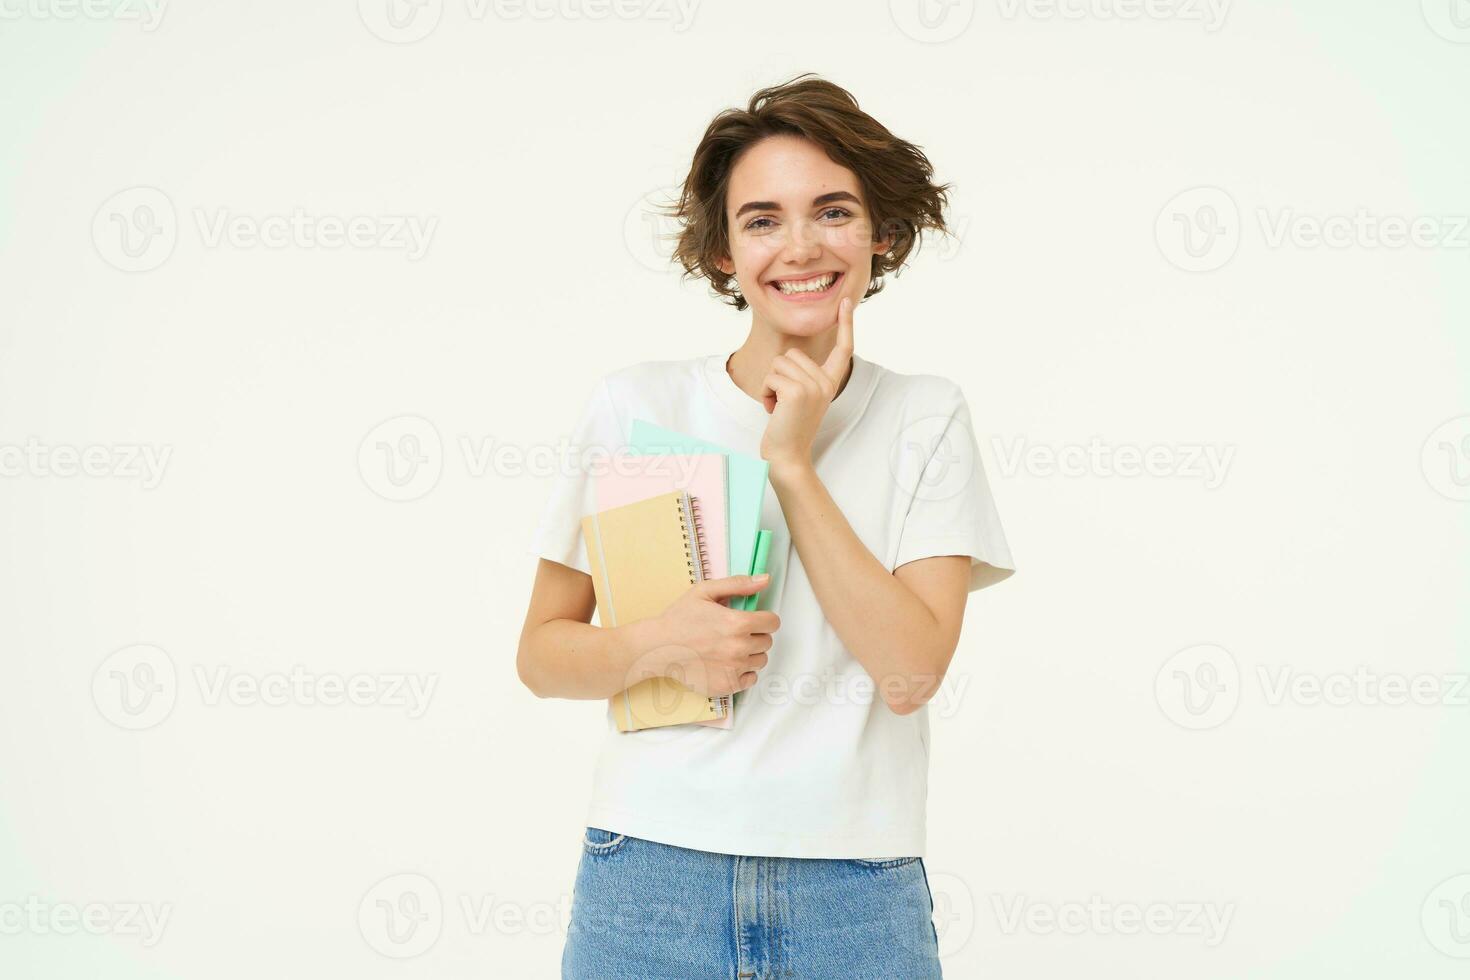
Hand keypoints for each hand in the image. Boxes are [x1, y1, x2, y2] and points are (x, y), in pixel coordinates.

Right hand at [645, 574, 780, 696]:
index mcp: (737, 623)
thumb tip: (765, 579)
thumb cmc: (678, 619)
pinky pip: (750, 679)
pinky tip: (727, 663)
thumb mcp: (705, 591)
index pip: (772, 623)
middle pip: (767, 642)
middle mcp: (739, 648)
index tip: (752, 620)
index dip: (764, 619)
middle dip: (755, 635)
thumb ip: (738, 584)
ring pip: (760, 661)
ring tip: (729, 648)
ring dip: (750, 654)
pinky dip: (743, 672)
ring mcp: (734, 669)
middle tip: (734, 633)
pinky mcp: (727, 686)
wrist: (657, 648)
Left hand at [759, 296, 854, 471]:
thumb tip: (789, 358)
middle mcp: (826, 383)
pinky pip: (771, 376)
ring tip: (779, 406)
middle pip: (793, 354)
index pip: (843, 348)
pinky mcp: (797, 392)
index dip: (845, 324)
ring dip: (771, 384)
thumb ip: (802, 377)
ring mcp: (813, 387)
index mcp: (830, 383)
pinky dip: (765, 392)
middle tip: (784, 401)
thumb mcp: (801, 398)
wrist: (787, 457)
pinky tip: (774, 410)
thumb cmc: (788, 428)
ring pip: (779, 363)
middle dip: (779, 375)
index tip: (846, 302)